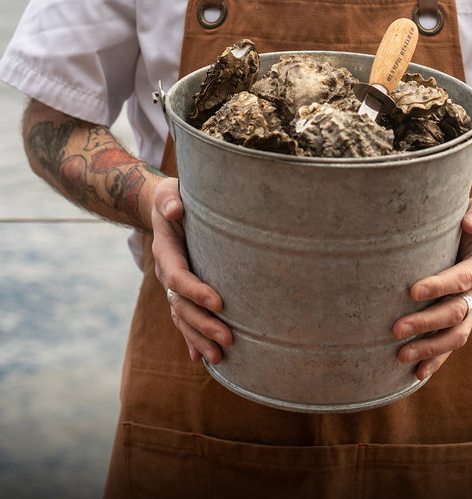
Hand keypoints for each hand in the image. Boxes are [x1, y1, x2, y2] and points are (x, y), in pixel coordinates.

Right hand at [151, 176, 231, 363]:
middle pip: (183, 306)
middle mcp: (167, 274)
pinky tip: (202, 358)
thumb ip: (169, 199)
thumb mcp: (168, 193)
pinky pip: (184, 318)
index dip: (197, 291)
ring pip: (184, 318)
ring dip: (200, 339)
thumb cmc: (172, 198)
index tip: (219, 302)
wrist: (163, 209)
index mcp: (167, 253)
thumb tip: (175, 209)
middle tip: (228, 339)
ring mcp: (173, 286)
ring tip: (220, 358)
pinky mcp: (181, 291)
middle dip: (204, 325)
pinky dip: (192, 339)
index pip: (180, 277)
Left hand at [392, 194, 471, 379]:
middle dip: (426, 323)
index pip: (462, 278)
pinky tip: (416, 375)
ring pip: (455, 336)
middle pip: (455, 313)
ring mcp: (470, 309)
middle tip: (396, 329)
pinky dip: (435, 361)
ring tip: (400, 357)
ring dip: (429, 348)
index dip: (440, 285)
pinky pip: (450, 345)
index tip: (412, 291)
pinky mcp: (460, 320)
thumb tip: (468, 223)